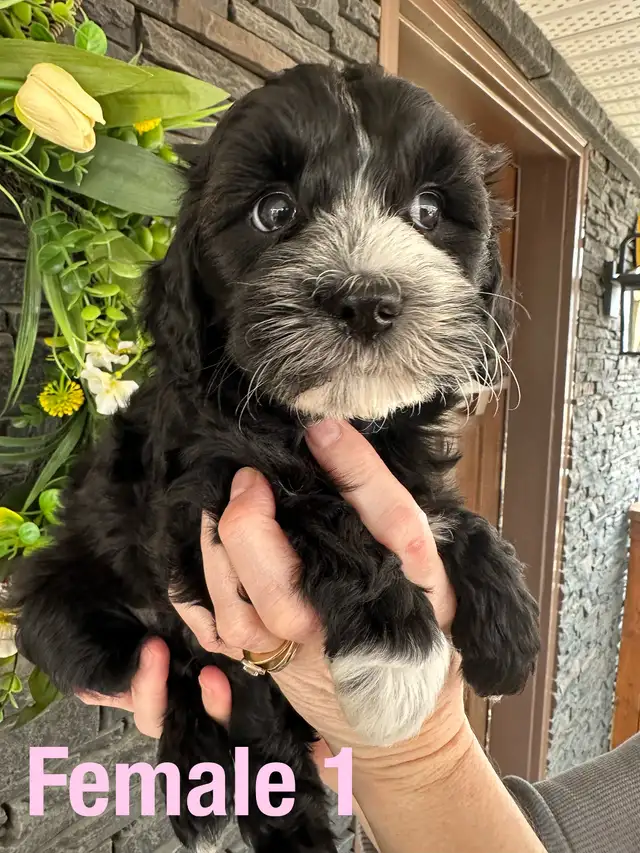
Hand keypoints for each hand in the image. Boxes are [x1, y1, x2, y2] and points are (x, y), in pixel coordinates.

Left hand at [80, 420, 459, 756]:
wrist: (405, 720)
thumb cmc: (418, 628)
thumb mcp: (429, 568)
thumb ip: (390, 510)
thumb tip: (333, 438)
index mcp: (405, 596)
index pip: (388, 527)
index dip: (356, 472)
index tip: (323, 428)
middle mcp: (350, 631)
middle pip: (284, 588)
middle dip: (251, 528)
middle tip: (248, 479)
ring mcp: (299, 659)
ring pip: (240, 615)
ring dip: (215, 555)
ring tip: (216, 507)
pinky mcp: (267, 670)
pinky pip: (216, 633)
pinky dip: (194, 592)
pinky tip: (196, 550)